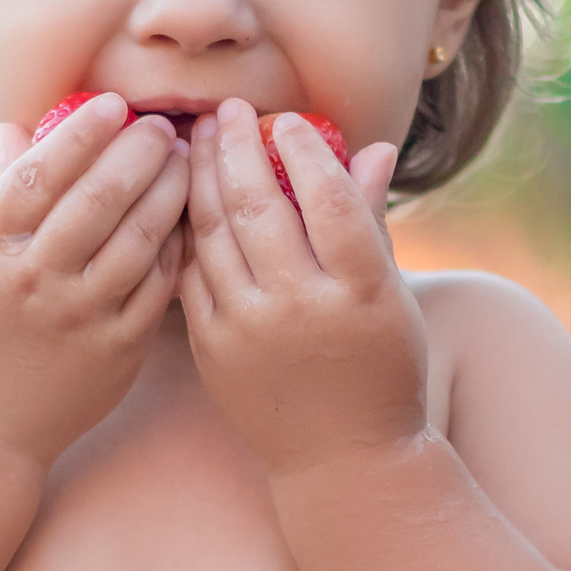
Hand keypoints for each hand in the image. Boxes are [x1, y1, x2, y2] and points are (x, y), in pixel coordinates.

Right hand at [0, 93, 188, 467]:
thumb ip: (1, 195)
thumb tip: (15, 125)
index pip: (40, 174)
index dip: (81, 133)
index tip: (113, 104)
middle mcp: (34, 281)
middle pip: (98, 200)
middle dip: (138, 152)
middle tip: (162, 126)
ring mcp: (78, 319)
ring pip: (137, 239)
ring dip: (168, 191)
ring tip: (184, 161)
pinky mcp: (116, 352)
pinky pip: (157, 286)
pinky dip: (176, 246)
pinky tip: (189, 218)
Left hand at [179, 98, 426, 474]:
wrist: (341, 461)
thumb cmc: (381, 368)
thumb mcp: (392, 297)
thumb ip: (371, 220)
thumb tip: (375, 147)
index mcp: (361, 292)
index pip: (329, 201)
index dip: (306, 152)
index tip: (287, 120)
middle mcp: (302, 309)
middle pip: (259, 206)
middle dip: (237, 147)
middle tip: (227, 109)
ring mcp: (250, 330)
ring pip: (214, 233)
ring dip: (200, 176)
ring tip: (195, 138)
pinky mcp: (212, 348)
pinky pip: (189, 272)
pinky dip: (183, 227)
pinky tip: (179, 193)